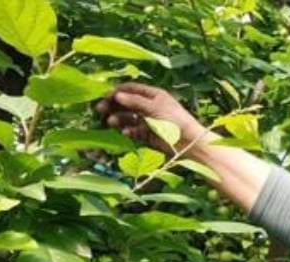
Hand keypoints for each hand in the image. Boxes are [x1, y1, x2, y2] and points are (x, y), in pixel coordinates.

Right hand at [95, 83, 210, 155]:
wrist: (190, 144)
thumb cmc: (175, 121)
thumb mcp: (155, 108)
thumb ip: (135, 102)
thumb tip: (117, 95)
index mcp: (154, 95)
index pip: (131, 89)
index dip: (117, 91)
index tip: (104, 95)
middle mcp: (150, 106)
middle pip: (127, 103)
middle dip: (114, 106)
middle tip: (99, 110)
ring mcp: (149, 120)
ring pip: (129, 117)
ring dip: (119, 119)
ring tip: (111, 122)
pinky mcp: (149, 135)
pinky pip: (135, 131)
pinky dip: (129, 131)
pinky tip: (126, 133)